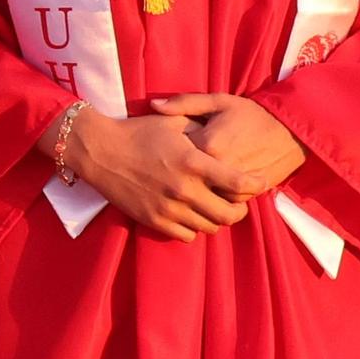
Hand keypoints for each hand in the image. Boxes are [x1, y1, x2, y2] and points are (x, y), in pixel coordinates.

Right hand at [56, 108, 251, 242]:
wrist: (100, 151)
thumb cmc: (138, 132)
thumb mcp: (174, 123)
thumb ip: (202, 132)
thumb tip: (225, 142)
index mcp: (193, 163)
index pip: (238, 182)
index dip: (255, 185)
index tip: (259, 182)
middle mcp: (184, 189)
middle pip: (229, 215)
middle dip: (239, 210)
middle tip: (237, 202)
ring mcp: (169, 209)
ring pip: (209, 228)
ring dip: (216, 219)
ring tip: (213, 207)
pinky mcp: (154, 221)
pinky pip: (187, 236)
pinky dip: (194, 228)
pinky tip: (191, 214)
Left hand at [149, 92, 304, 200]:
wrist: (291, 130)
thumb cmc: (251, 113)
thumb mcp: (218, 101)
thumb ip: (184, 104)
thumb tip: (155, 106)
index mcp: (206, 144)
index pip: (175, 156)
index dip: (171, 154)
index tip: (170, 151)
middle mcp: (217, 168)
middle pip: (188, 182)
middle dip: (181, 179)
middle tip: (178, 172)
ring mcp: (233, 185)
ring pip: (206, 198)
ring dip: (201, 194)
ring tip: (196, 184)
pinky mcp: (248, 195)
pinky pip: (226, 204)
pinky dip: (220, 200)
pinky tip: (217, 190)